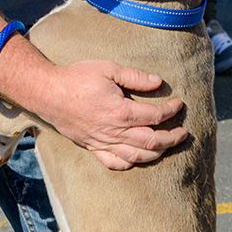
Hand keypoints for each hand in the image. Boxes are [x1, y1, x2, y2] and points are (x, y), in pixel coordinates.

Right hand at [38, 61, 186, 170]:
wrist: (48, 93)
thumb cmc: (77, 78)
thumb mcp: (108, 68)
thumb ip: (135, 76)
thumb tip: (158, 82)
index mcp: (121, 111)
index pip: (155, 116)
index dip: (171, 111)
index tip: (178, 104)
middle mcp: (114, 131)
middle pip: (152, 141)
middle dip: (172, 139)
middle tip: (183, 133)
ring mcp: (103, 142)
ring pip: (137, 156)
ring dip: (157, 153)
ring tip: (167, 146)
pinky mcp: (93, 147)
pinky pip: (114, 162)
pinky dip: (130, 163)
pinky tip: (138, 157)